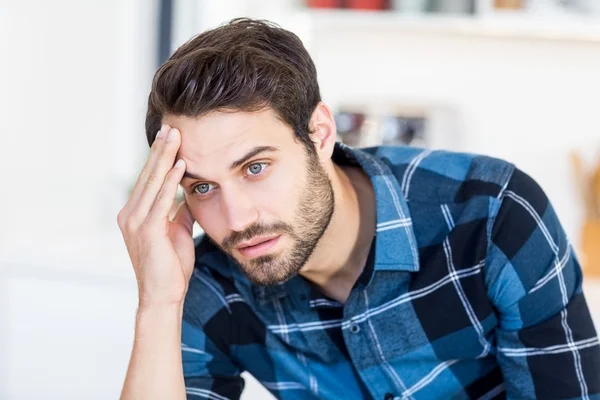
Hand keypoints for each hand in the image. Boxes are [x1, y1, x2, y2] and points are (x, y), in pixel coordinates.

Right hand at [117, 125, 195, 308]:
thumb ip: (179, 211)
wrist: (164, 295)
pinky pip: (161, 201)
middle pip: (147, 174)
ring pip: (153, 182)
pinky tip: (181, 165)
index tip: (170, 136)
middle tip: (170, 125)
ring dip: (165, 157)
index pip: (148, 178)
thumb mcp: (177, 231)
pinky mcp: (147, 231)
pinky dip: (171, 181)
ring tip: (175, 136)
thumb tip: (189, 194)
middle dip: (160, 149)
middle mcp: (130, 214)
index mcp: (135, 213)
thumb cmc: (171, 266)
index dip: (159, 156)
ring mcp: (136, 222)